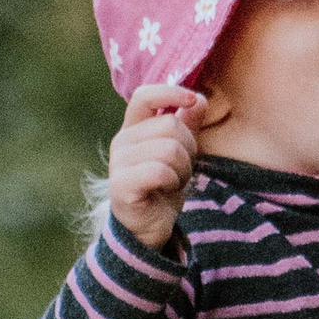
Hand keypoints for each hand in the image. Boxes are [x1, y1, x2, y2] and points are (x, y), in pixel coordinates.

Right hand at [107, 82, 206, 249]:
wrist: (148, 226)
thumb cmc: (163, 186)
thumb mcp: (180, 152)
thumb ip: (188, 125)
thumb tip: (199, 99)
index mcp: (133, 128)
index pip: (144, 95)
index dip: (170, 92)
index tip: (193, 100)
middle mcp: (122, 141)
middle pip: (170, 125)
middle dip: (188, 148)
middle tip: (182, 169)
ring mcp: (119, 162)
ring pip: (169, 148)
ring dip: (182, 169)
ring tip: (174, 181)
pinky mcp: (121, 184)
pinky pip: (159, 170)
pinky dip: (172, 181)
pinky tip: (166, 190)